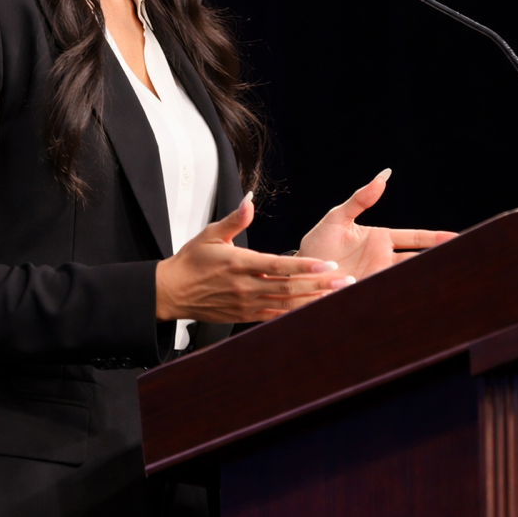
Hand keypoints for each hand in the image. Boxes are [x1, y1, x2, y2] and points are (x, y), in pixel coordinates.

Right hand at [156, 195, 353, 324]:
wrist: (172, 291)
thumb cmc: (191, 261)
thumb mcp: (211, 234)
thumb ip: (234, 219)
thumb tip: (249, 200)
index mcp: (239, 263)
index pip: (278, 265)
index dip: (305, 266)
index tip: (328, 264)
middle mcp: (245, 286)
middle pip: (289, 286)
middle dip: (320, 284)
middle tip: (346, 281)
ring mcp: (246, 303)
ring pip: (286, 303)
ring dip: (313, 299)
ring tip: (338, 297)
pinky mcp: (244, 315)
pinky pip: (275, 316)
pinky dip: (295, 313)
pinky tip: (314, 311)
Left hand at [296, 169, 455, 280]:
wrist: (299, 272)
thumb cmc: (318, 242)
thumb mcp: (337, 217)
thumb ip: (359, 199)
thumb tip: (383, 175)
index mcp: (380, 238)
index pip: (415, 237)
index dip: (436, 238)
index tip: (457, 238)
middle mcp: (383, 259)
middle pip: (418, 259)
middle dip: (440, 259)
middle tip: (466, 259)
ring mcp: (377, 277)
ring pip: (408, 277)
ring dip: (426, 279)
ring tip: (450, 283)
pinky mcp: (368, 293)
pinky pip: (389, 294)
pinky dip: (404, 296)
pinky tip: (420, 301)